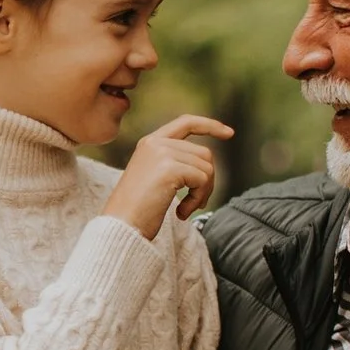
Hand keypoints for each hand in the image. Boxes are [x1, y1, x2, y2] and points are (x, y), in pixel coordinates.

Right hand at [103, 115, 234, 238]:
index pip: (186, 123)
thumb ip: (174, 164)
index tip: (229, 133)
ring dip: (203, 192)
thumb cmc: (137, 211)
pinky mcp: (170, 168)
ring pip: (207, 167)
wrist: (120, 226)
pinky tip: (181, 212)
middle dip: (207, 181)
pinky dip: (197, 200)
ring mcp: (162, 154)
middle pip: (204, 153)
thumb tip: (207, 166)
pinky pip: (202, 180)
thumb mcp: (154, 178)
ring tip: (186, 209)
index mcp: (150, 143)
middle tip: (195, 203)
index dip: (209, 126)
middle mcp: (156, 143)